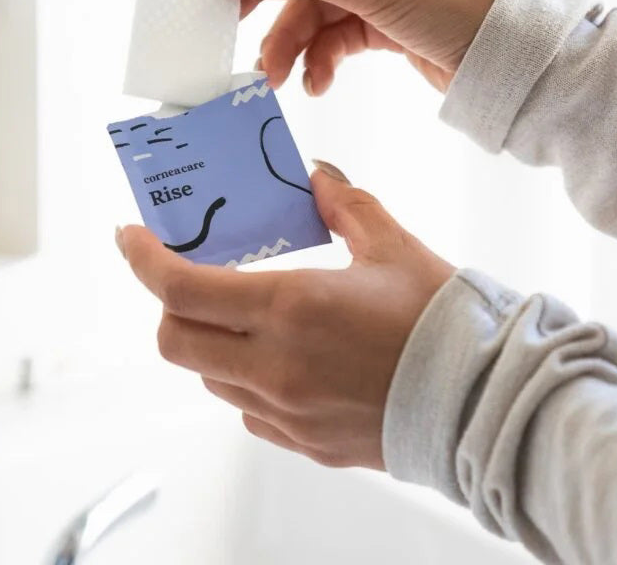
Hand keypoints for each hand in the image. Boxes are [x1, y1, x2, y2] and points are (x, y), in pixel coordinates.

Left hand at [116, 162, 454, 469]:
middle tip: (191, 275)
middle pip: (175, 341)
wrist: (485, 403)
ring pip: (207, 376)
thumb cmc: (443, 323)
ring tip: (244, 311)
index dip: (143, 260)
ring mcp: (286, 412)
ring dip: (208, 339)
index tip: (131, 237)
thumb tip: (314, 176)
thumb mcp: (391, 245)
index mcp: (291, 308)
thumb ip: (343, 204)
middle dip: (168, 304)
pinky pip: (247, 408)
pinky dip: (242, 377)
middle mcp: (276, 366)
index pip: (181, 289)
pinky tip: (279, 355)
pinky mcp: (303, 442)